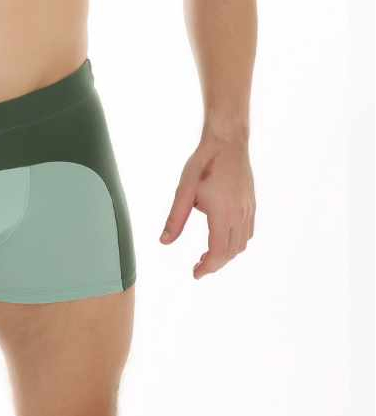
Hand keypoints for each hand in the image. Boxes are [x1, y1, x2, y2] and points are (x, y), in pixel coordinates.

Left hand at [159, 128, 254, 278]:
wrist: (227, 141)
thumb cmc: (204, 163)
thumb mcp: (184, 190)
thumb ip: (175, 219)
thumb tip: (164, 242)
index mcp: (223, 214)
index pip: (218, 252)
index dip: (207, 267)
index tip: (195, 274)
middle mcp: (240, 215)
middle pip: (231, 252)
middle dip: (215, 264)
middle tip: (198, 267)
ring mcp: (248, 209)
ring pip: (242, 244)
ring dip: (226, 254)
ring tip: (207, 255)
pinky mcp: (251, 203)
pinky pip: (248, 232)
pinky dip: (236, 243)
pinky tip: (223, 237)